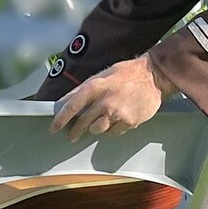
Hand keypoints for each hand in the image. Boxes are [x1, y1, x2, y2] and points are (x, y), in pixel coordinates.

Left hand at [49, 55, 172, 140]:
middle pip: (83, 122)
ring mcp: (117, 113)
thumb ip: (84, 88)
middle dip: (76, 130)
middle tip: (73, 135)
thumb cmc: (127, 73)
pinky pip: (113, 132)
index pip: (72, 106)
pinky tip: (116, 120)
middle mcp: (105, 101)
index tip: (54, 128)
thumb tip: (65, 101)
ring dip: (95, 128)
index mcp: (96, 86)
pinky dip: (111, 129)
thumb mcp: (102, 75)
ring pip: (97, 130)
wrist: (154, 76)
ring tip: (100, 121)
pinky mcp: (129, 122)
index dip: (60, 119)